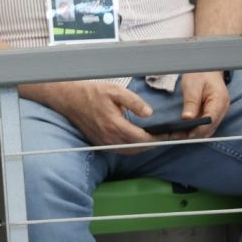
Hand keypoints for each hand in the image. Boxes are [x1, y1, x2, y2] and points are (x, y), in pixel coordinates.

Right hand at [26, 80, 158, 153]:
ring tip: (159, 138)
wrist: (68, 99)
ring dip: (145, 146)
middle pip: (139, 148)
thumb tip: (149, 113)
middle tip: (171, 136)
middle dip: (156, 143)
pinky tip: (140, 139)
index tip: (173, 134)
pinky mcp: (101, 144)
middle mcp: (110, 138)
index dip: (160, 138)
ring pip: (131, 151)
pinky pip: (122, 149)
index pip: (143, 139)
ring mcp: (105, 143)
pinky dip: (133, 147)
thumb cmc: (91, 92)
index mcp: (114, 125)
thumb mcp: (114, 91)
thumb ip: (133, 102)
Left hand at [178, 70, 229, 138]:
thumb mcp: (192, 85)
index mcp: (219, 101)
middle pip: (209, 128)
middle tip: (176, 136)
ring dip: (193, 133)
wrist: (207, 68)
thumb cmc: (200, 73)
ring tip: (176, 134)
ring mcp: (218, 112)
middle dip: (193, 134)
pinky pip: (205, 124)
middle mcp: (222, 109)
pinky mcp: (213, 113)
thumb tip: (187, 119)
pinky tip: (183, 129)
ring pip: (207, 128)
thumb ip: (191, 102)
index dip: (198, 130)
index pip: (210, 121)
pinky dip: (195, 128)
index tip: (184, 135)